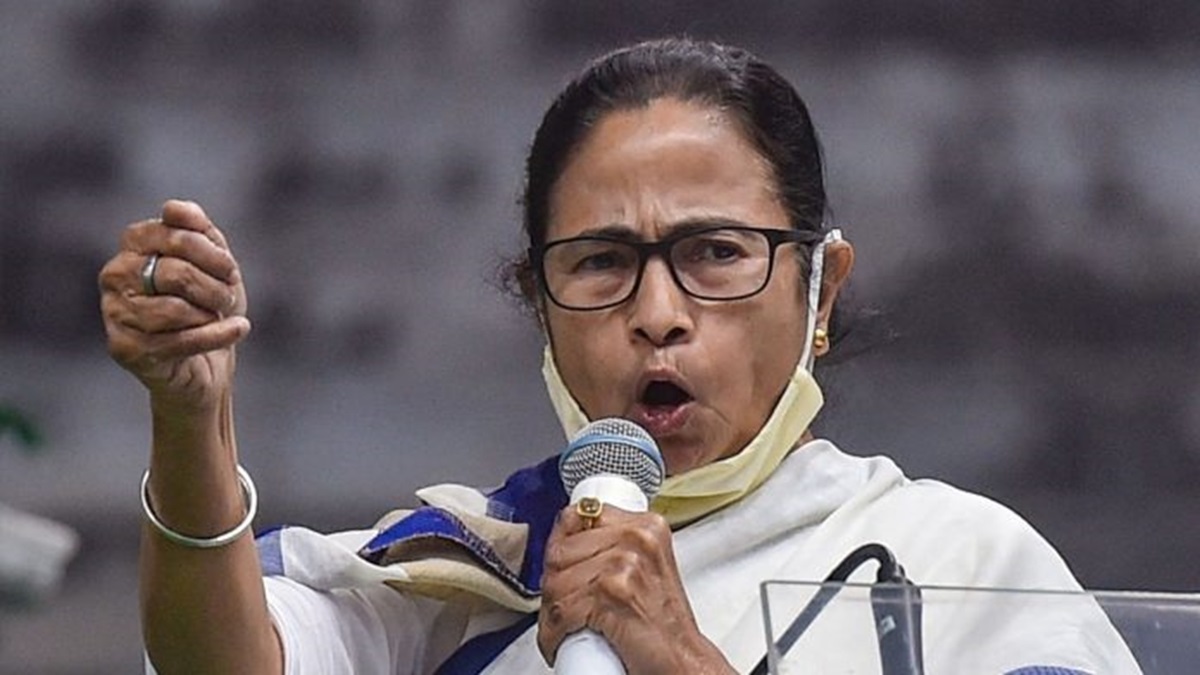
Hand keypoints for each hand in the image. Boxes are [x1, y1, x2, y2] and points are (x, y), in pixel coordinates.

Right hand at [99, 200, 249, 412]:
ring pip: (174, 309)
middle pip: (175, 273)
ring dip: (210, 313)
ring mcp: (115, 312)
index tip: (229, 270)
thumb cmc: (208, 306)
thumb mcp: (214, 263)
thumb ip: (200, 231)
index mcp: (134, 244)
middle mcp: (115, 274)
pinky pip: (179, 340)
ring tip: (220, 316)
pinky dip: (217, 334)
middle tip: (228, 298)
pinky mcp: (124, 348)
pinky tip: (239, 329)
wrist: (207, 363)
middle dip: (214, 287)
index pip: (174, 234)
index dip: (211, 252)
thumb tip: (174, 208)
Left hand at [538, 505, 733, 673]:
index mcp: (645, 526)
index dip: (558, 548)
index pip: (575, 516)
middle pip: (559, 552)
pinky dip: (553, 634)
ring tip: (563, 629)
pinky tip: (561, 642)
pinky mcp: (613, 592)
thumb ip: (611, 547)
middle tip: (560, 609)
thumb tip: (564, 540)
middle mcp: (637, 537)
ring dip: (551, 616)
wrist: (683, 662)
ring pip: (556, 584)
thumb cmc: (663, 624)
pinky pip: (562, 611)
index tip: (557, 569)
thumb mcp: (642, 570)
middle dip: (551, 587)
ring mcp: (625, 563)